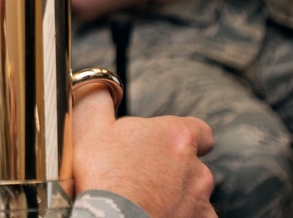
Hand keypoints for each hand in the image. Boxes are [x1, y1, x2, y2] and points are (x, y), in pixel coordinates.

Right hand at [72, 83, 213, 216]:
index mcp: (176, 136)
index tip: (167, 143)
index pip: (200, 130)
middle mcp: (198, 170)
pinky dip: (178, 216)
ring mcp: (201, 203)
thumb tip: (101, 88)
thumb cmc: (104, 178)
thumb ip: (101, 101)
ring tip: (146, 199)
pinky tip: (154, 213)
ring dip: (176, 196)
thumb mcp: (91, 127)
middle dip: (172, 169)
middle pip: (192, 165)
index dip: (186, 136)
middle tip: (142, 174)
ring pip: (193, 196)